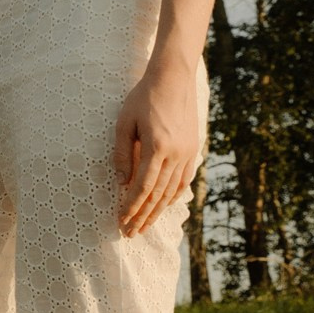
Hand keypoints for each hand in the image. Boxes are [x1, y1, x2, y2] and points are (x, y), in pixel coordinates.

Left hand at [113, 60, 200, 236]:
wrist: (173, 78)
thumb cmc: (143, 97)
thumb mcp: (124, 123)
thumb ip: (122, 154)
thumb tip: (120, 183)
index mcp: (157, 147)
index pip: (142, 187)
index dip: (131, 207)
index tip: (120, 222)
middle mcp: (176, 153)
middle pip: (158, 194)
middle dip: (142, 216)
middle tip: (130, 234)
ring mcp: (188, 152)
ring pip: (172, 190)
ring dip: (157, 211)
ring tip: (144, 226)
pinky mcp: (193, 149)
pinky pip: (184, 179)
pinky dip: (173, 196)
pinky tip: (164, 206)